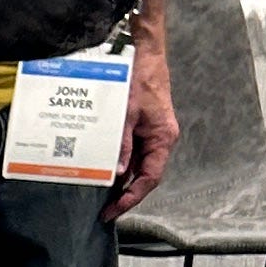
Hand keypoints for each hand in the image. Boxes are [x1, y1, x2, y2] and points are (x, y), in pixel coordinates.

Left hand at [103, 45, 176, 221]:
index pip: (150, 178)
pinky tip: (105, 170)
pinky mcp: (145, 128)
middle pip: (145, 176)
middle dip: (126, 194)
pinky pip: (134, 152)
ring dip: (122, 180)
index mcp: (162, 138)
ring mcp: (153, 134)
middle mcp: (161, 140)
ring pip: (139, 165)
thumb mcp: (125, 114)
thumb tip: (116, 172)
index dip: (133, 197)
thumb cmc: (140, 80)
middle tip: (106, 211)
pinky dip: (121, 163)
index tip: (115, 210)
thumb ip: (122, 144)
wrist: (146, 56)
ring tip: (103, 197)